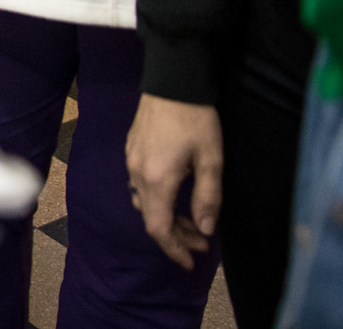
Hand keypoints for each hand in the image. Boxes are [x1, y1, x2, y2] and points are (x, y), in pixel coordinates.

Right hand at [126, 95, 221, 268]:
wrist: (172, 80)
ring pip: (142, 202)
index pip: (159, 229)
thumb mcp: (211, 160)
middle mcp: (137, 175)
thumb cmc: (196, 120)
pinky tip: (174, 194)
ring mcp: (131, 161)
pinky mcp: (131, 149)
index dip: (174, 250)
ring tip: (190, 221)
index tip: (191, 263)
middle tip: (201, 242)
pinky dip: (156, 200)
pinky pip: (138, 186)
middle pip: (150, 218)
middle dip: (175, 237)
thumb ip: (208, 198)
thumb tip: (204, 229)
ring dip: (165, 218)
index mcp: (157, 181)